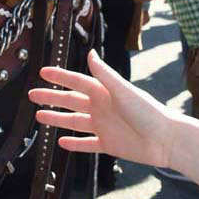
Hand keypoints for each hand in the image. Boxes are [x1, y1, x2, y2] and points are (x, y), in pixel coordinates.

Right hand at [29, 50, 178, 167]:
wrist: (165, 139)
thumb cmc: (147, 112)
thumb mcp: (123, 90)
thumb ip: (105, 74)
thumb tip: (90, 54)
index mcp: (104, 92)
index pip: (77, 81)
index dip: (60, 77)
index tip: (43, 72)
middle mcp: (101, 108)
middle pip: (70, 101)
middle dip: (52, 97)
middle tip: (33, 94)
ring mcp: (104, 127)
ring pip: (74, 122)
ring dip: (57, 119)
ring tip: (39, 116)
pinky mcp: (108, 144)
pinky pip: (86, 144)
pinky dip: (74, 144)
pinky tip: (61, 142)